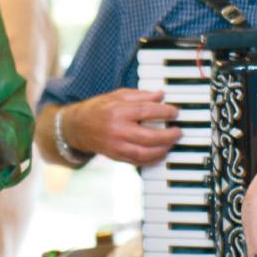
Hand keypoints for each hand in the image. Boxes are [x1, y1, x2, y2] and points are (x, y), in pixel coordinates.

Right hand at [65, 89, 180, 165]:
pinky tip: (160, 153)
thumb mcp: (117, 95)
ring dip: (162, 150)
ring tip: (171, 143)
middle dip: (168, 135)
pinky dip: (152, 159)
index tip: (174, 113)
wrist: (78, 127)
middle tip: (178, 132)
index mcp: (118, 111)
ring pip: (144, 153)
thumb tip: (161, 95)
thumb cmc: (99, 109)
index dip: (164, 112)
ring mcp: (116, 146)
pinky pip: (138, 162)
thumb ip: (140, 95)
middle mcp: (117, 130)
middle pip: (148, 136)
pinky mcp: (116, 156)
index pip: (146, 111)